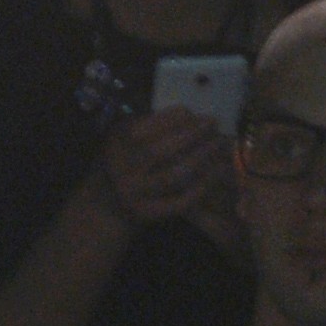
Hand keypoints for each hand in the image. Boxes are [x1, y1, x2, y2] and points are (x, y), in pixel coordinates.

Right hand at [97, 104, 237, 237]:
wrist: (105, 206)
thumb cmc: (124, 162)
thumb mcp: (125, 138)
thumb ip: (150, 125)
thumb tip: (189, 114)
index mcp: (116, 147)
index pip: (144, 129)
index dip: (171, 119)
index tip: (192, 111)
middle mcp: (123, 171)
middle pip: (160, 151)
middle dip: (191, 134)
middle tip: (213, 123)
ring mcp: (136, 195)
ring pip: (173, 176)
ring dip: (201, 158)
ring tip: (220, 143)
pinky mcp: (149, 214)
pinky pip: (180, 201)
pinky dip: (202, 186)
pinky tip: (217, 170)